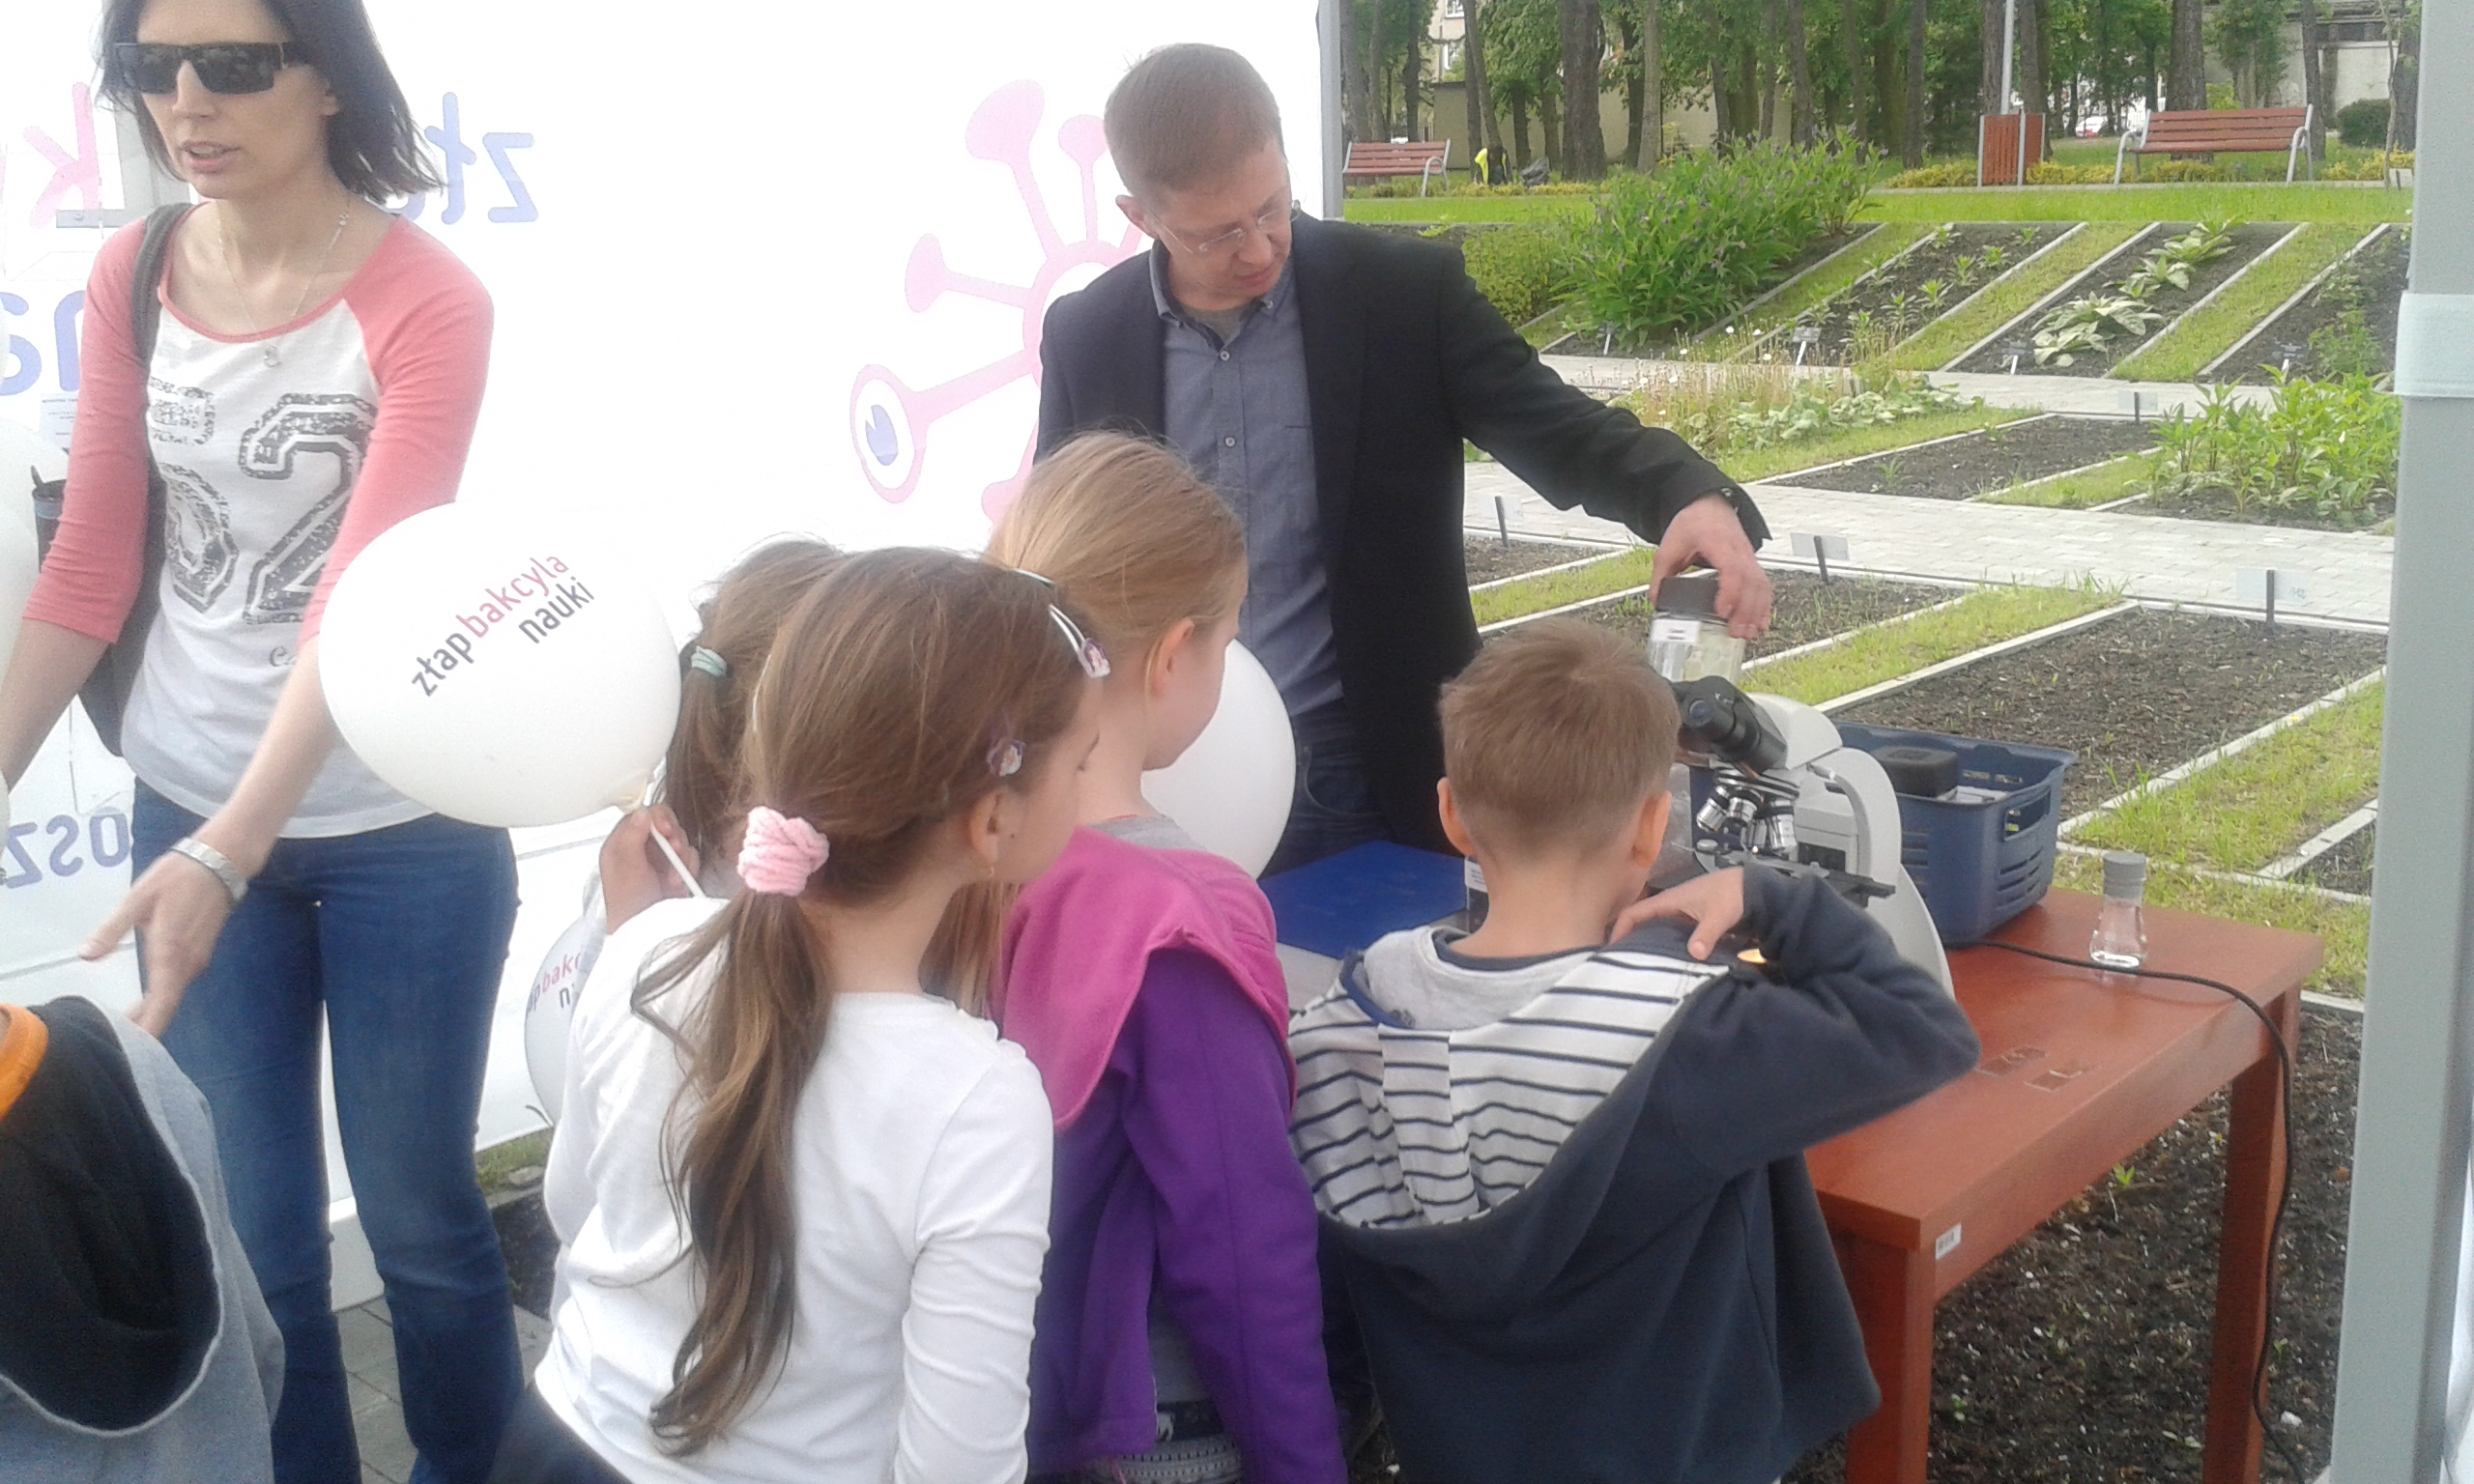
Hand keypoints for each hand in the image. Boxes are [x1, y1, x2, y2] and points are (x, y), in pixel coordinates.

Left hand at [88, 852, 238, 1036]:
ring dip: (153, 1011)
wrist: (222, 861)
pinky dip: (162, 996)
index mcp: (170, 953)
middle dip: (145, 1026)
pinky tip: (146, 999)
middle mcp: (187, 963)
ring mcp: (196, 959)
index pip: (160, 1004)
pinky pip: (178, 983)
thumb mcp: (138, 898)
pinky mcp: (199, 952)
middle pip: (166, 1006)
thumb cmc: (178, 876)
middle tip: (116, 1042)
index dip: (148, 1030)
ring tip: (125, 1025)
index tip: (132, 1051)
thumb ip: (112, 929)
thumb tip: (86, 956)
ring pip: (172, 995)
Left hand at [601, 806, 700, 931]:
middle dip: (673, 838)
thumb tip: (643, 812)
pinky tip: (678, 886)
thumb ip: (632, 837)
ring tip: (672, 880)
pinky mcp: (677, 872)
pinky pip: (691, 858)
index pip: (642, 815)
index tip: (666, 829)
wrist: (646, 934)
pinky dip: (688, 870)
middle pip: (665, 825)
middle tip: (674, 851)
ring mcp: (660, 861)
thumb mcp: (626, 868)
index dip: (657, 818)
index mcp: (622, 844)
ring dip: (680, 858)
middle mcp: (641, 849)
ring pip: (681, 841)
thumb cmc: (628, 905)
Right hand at [1609, 868, 1747, 960]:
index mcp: (1670, 900)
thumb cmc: (1733, 895)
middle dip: (1630, 942)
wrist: (1756, 888)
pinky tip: (1668, 965)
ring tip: (1642, 970)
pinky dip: (1666, 948)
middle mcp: (1671, 907)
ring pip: (1656, 932)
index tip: (1611, 951)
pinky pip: (1672, 937)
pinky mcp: (1693, 924)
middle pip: (1641, 924)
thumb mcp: (1719, 914)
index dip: (1619, 929)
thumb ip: (1706, 934)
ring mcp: (1682, 915)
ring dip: (1648, 946)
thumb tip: (1694, 955)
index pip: (1633, 913)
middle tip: (1623, 966)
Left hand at [1651, 493, 1773, 638]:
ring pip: (1760, 585)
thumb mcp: (1669, 546)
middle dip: (1746, 610)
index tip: (1723, 611)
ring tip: (1748, 634)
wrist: (1709, 506)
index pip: (1731, 568)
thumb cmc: (1692, 522)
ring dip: (1756, 611)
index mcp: (1718, 542)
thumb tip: (1655, 601)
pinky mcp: (1751, 564)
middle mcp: (1739, 550)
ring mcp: (1748, 557)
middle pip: (1750, 582)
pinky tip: (1760, 624)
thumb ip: (1661, 574)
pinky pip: (1763, 585)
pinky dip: (1763, 606)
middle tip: (1736, 633)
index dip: (1730, 592)